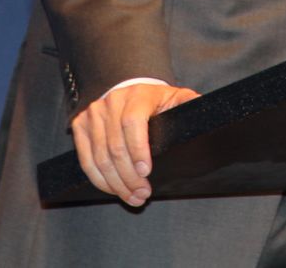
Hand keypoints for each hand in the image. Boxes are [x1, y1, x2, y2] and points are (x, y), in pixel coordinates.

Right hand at [71, 82, 199, 205]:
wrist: (126, 88)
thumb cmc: (154, 99)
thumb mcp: (174, 97)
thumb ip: (188, 103)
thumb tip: (204, 110)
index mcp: (137, 95)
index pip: (132, 122)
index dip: (138, 149)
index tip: (146, 172)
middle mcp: (112, 102)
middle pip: (116, 146)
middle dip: (129, 177)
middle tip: (143, 194)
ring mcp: (93, 114)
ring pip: (100, 157)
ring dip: (116, 184)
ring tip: (132, 197)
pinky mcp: (80, 126)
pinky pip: (86, 160)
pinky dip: (99, 180)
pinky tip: (114, 190)